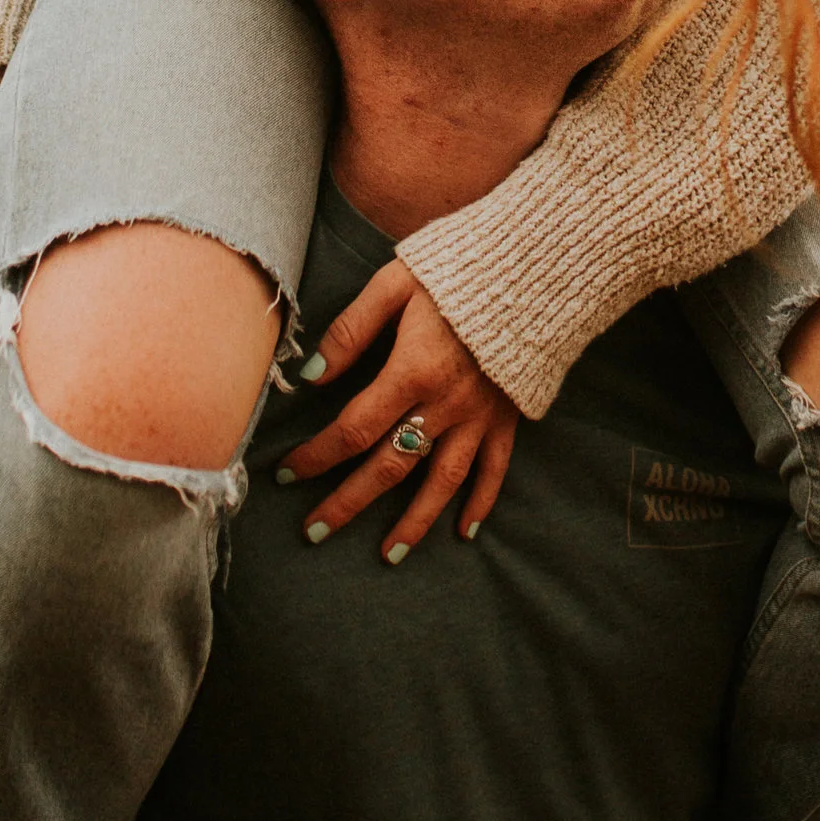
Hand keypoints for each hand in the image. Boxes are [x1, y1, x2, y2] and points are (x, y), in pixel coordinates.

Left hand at [279, 261, 521, 554]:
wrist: (532, 266)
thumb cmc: (456, 269)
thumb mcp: (395, 284)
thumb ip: (351, 331)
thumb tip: (311, 375)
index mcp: (412, 372)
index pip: (354, 428)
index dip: (317, 455)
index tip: (287, 473)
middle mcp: (445, 405)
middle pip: (389, 467)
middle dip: (349, 502)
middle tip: (315, 531)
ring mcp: (479, 416)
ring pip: (442, 482)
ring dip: (414, 522)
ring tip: (387, 554)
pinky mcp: (507, 416)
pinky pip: (495, 469)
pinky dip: (481, 502)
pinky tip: (465, 531)